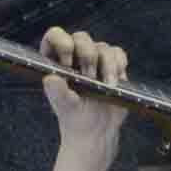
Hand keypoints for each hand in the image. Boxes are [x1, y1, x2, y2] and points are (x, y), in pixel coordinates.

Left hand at [38, 29, 135, 153]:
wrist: (97, 134)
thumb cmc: (75, 120)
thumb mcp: (64, 107)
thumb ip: (57, 92)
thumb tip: (51, 79)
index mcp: (56, 62)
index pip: (54, 37)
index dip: (61, 41)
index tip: (68, 60)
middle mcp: (74, 57)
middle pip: (81, 38)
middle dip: (88, 55)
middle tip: (89, 76)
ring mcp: (94, 61)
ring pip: (102, 46)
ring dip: (107, 65)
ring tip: (106, 85)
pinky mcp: (112, 67)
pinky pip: (118, 53)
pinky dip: (119, 64)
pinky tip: (116, 81)